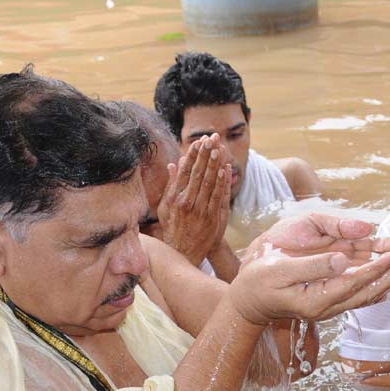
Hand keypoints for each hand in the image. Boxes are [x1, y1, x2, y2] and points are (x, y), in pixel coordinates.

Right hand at [150, 134, 230, 265]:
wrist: (183, 253)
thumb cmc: (172, 228)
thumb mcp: (165, 207)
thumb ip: (171, 185)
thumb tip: (173, 164)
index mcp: (174, 197)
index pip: (184, 171)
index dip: (192, 155)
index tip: (198, 141)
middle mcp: (186, 202)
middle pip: (198, 173)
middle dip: (205, 154)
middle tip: (211, 138)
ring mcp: (199, 210)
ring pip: (209, 182)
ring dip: (214, 163)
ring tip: (219, 148)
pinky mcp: (211, 217)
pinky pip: (217, 195)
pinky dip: (221, 181)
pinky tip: (224, 169)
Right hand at [231, 214, 389, 324]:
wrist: (248, 301)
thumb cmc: (259, 281)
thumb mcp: (281, 270)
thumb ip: (313, 266)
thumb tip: (343, 260)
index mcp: (316, 300)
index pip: (355, 283)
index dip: (378, 268)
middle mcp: (327, 307)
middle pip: (368, 290)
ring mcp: (329, 306)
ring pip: (367, 294)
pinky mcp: (328, 300)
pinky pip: (359, 295)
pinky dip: (378, 285)